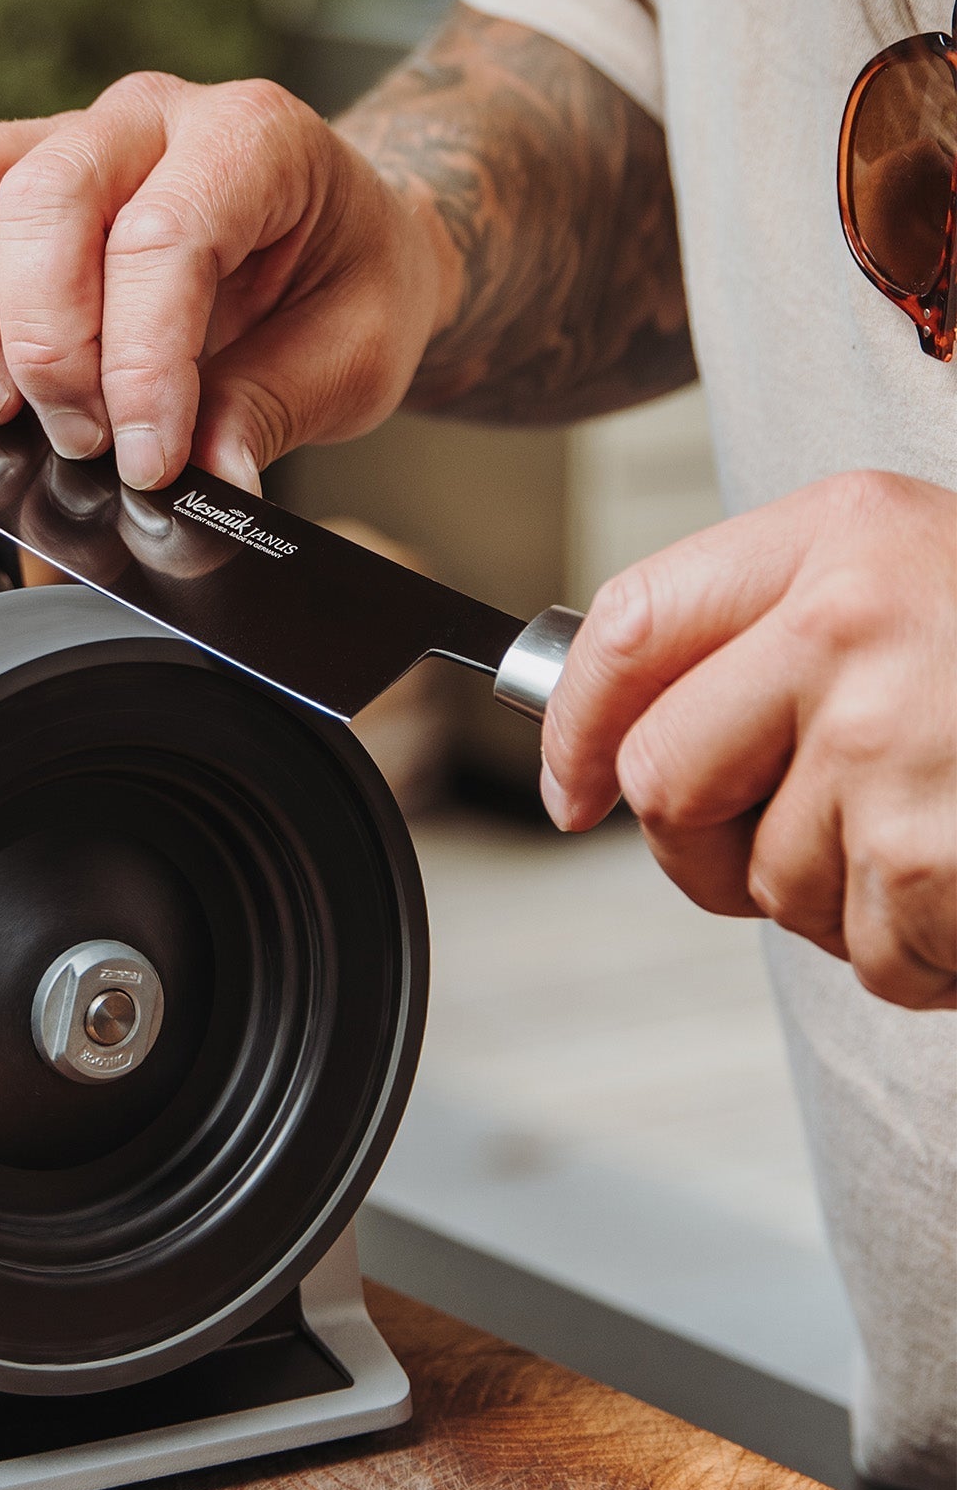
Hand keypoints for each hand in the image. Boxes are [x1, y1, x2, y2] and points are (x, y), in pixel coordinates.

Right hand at [0, 72, 451, 492]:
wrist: (338, 242)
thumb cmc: (343, 287)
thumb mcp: (352, 360)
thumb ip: (272, 411)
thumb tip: (205, 479)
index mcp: (253, 139)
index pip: (163, 236)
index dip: (140, 366)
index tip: (146, 462)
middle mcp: (145, 120)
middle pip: (42, 198)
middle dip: (46, 347)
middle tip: (77, 440)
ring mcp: (57, 133)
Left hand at [543, 471, 956, 1008]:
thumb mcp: (915, 585)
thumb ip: (774, 638)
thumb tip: (612, 753)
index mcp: (840, 536)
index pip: (628, 631)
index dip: (570, 728)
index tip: (572, 793)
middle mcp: (852, 626)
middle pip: (661, 783)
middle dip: (698, 849)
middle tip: (774, 856)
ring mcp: (900, 743)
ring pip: (771, 885)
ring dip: (844, 902)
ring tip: (949, 842)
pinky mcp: (938, 855)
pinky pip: (871, 951)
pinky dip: (924, 952)